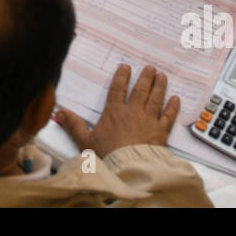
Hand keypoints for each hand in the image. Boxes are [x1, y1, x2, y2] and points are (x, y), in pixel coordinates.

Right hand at [53, 64, 179, 158]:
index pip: (118, 89)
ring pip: (155, 99)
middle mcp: (133, 112)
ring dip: (159, 86)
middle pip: (140, 90)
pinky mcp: (161, 132)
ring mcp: (149, 120)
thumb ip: (74, 125)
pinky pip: (168, 116)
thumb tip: (59, 113)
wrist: (129, 167)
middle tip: (150, 68)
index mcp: (114, 112)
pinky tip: (176, 99)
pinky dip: (172, 107)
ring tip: (162, 76)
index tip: (126, 67)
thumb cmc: (107, 155)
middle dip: (145, 77)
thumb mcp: (85, 141)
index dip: (122, 77)